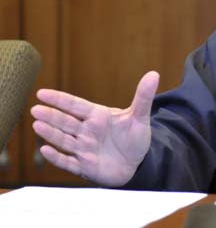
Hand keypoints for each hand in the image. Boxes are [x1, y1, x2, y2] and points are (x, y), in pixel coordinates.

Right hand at [31, 71, 159, 185]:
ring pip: (64, 140)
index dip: (60, 99)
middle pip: (66, 122)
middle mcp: (87, 131)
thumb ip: (143, 97)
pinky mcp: (85, 166)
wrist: (137, 164)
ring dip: (51, 134)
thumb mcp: (140, 117)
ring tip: (37, 125)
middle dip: (51, 116)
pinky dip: (57, 158)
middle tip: (36, 109)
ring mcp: (84, 149)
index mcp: (97, 116)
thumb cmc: (134, 138)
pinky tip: (45, 150)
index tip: (42, 93)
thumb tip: (154, 73)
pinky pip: (68, 162)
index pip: (76, 105)